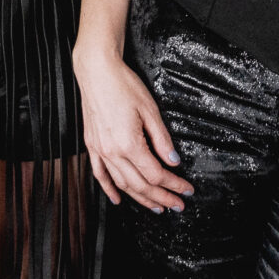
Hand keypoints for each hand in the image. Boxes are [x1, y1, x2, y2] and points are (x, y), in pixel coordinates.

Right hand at [73, 41, 191, 212]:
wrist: (97, 72)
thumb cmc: (123, 86)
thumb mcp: (150, 111)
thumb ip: (162, 140)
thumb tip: (173, 161)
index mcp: (129, 144)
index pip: (156, 174)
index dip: (173, 185)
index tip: (186, 190)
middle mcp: (112, 152)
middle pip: (140, 184)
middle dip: (161, 197)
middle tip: (177, 205)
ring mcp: (99, 150)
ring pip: (121, 184)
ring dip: (140, 198)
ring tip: (156, 206)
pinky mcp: (92, 145)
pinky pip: (100, 174)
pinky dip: (109, 189)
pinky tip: (119, 199)